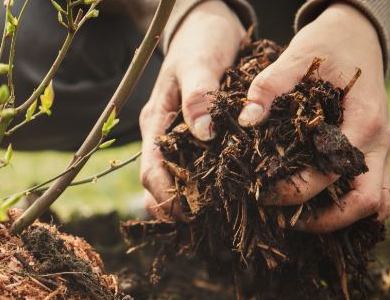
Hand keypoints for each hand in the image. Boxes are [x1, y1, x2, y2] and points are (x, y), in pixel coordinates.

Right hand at [139, 0, 245, 218]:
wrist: (207, 27)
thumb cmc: (201, 41)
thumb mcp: (199, 63)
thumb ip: (199, 96)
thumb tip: (203, 134)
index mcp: (156, 121)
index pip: (150, 168)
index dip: (164, 195)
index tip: (187, 212)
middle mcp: (163, 133)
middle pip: (158, 180)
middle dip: (173, 204)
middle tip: (200, 221)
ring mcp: (177, 135)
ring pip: (174, 177)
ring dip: (186, 198)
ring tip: (211, 214)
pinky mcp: (194, 133)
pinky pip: (192, 164)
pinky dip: (200, 183)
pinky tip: (220, 192)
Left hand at [238, 2, 389, 231]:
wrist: (357, 35)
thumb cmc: (329, 46)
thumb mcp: (297, 57)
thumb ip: (269, 87)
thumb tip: (246, 120)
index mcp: (362, 121)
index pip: (331, 172)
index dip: (296, 190)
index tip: (263, 193)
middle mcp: (377, 142)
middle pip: (365, 202)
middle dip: (324, 219)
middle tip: (285, 219)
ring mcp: (380, 149)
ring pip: (375, 202)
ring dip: (341, 218)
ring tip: (301, 219)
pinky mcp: (373, 149)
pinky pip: (372, 190)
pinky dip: (350, 206)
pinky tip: (319, 205)